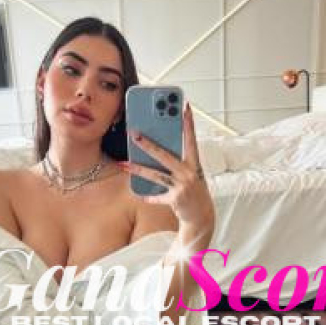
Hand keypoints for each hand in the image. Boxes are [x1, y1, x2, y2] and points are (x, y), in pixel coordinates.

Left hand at [123, 103, 214, 231]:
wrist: (202, 216)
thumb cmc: (195, 192)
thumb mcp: (190, 174)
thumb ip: (177, 163)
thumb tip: (155, 152)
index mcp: (194, 164)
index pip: (191, 140)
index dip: (188, 124)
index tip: (184, 108)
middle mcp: (189, 173)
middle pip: (165, 155)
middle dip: (148, 144)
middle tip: (134, 133)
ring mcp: (182, 186)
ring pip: (155, 175)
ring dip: (138, 169)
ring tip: (123, 163)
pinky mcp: (175, 199)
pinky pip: (156, 196)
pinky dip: (147, 196)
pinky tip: (138, 193)